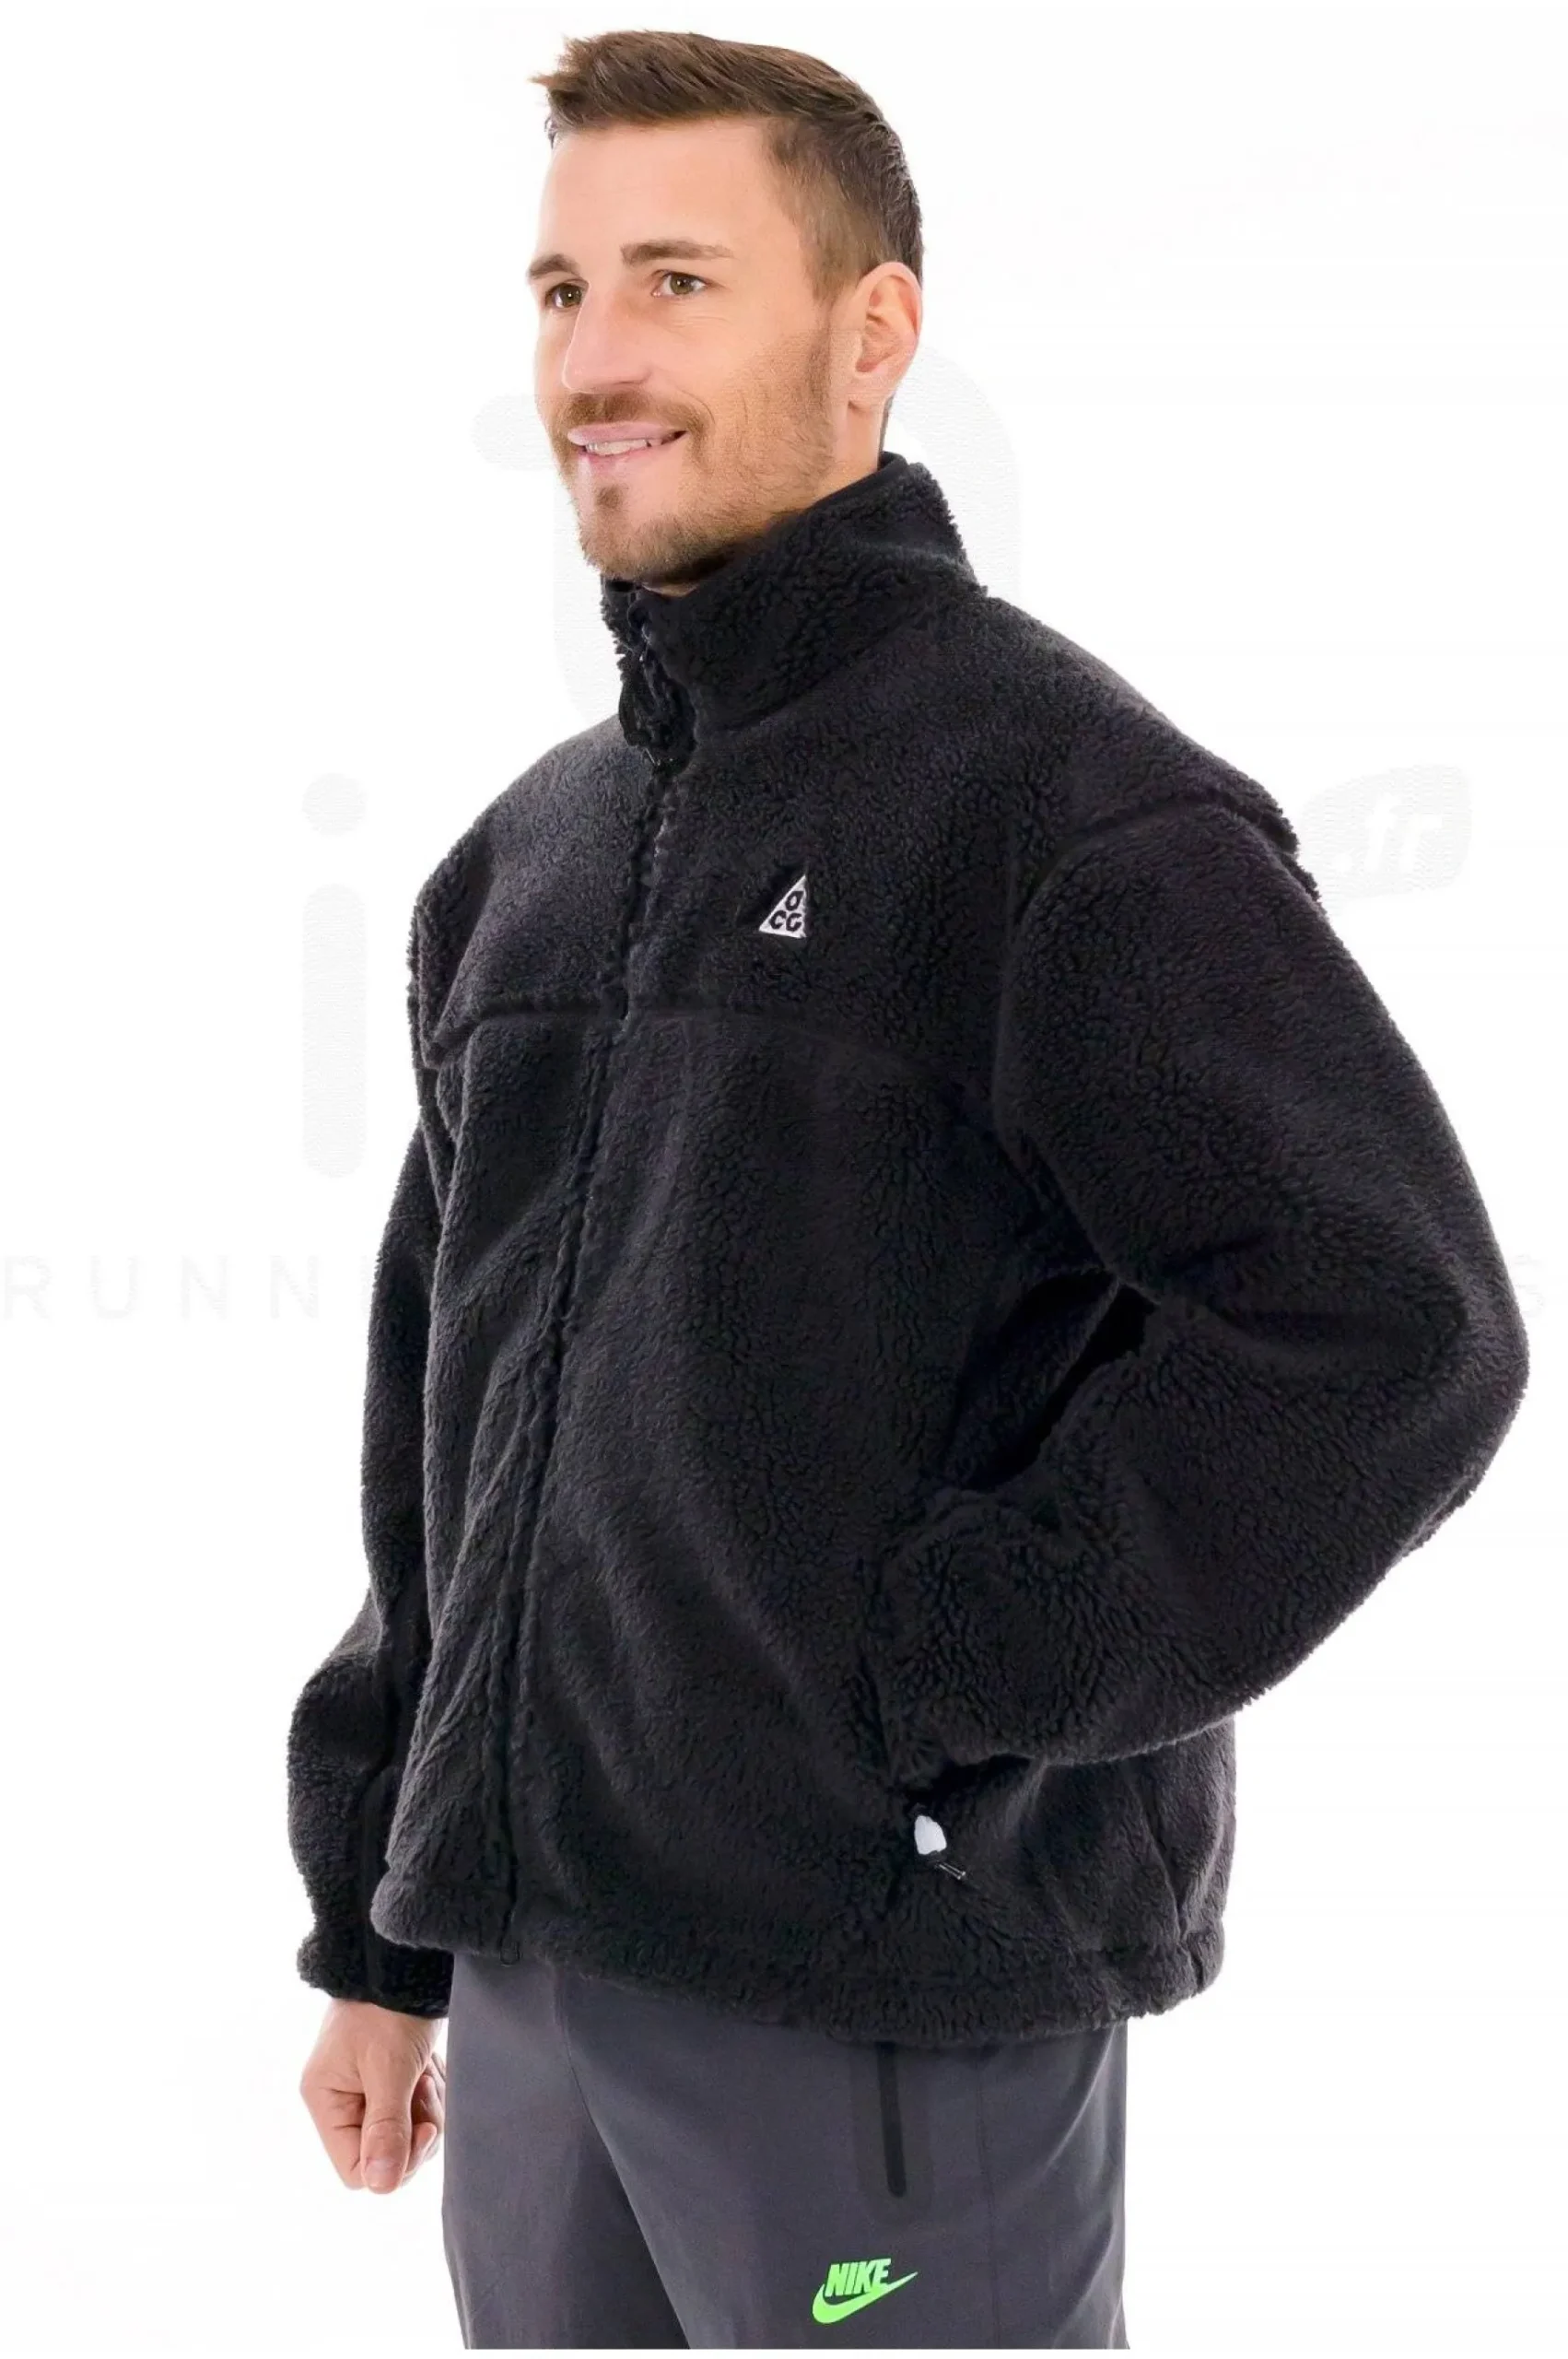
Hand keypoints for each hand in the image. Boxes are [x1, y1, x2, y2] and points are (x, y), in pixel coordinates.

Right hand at [299, 1997, 446, 2192]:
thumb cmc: (389, 2006)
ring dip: (428, 2107)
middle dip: (416, 2128)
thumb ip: (385, 2128)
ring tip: (428, 2069)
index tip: (423, 2128)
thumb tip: (381, 2187)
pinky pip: (415, 2109)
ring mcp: (367, 2089)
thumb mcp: (389, 2068)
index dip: (393, 2161)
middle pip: (385, 2154)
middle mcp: (341, 2100)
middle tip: (426, 2087)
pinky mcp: (391, 2078)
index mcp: (325, 2100)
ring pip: (406, 2133)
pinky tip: (432, 2065)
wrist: (405, 1960)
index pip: (355, 2170)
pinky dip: (431, 2092)